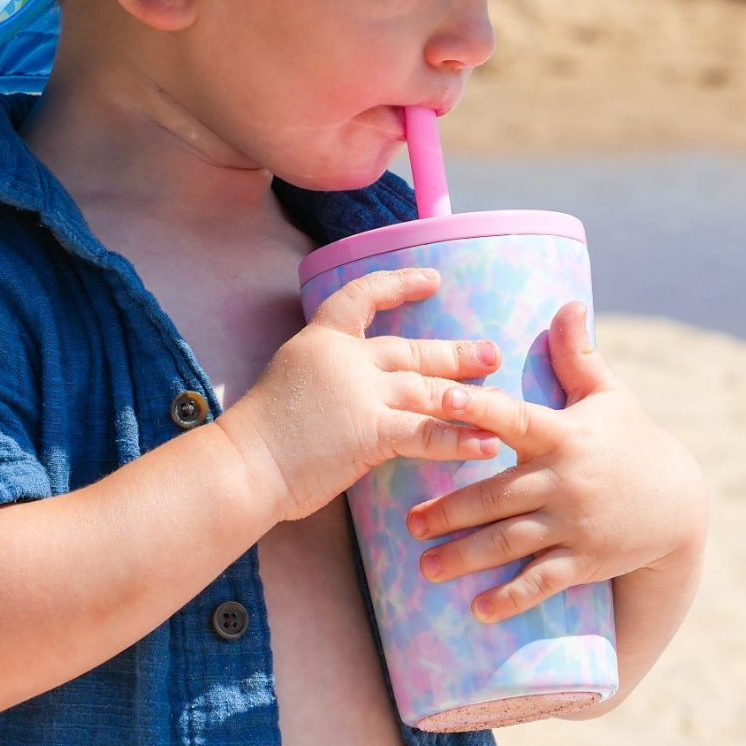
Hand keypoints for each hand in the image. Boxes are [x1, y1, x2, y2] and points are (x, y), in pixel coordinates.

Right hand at [218, 266, 511, 523]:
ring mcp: (360, 391)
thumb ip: (327, 380)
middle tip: (490, 353)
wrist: (243, 465)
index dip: (399, 286)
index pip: (361, 298)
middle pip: (411, 350)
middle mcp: (345, 358)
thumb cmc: (258, 436)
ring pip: (426, 388)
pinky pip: (425, 433)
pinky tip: (487, 445)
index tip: (431, 280)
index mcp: (320, 340)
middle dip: (454, 354)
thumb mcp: (290, 383)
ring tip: (503, 401)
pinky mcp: (370, 429)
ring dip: (468, 395)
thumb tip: (356, 392)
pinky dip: (458, 440)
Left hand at [402, 301, 707, 624]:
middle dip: (451, 510)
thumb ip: (578, 355)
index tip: (441, 397)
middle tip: (409, 521)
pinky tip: (478, 610)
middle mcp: (564, 481)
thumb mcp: (609, 396)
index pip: (513, 417)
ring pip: (510, 542)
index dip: (479, 407)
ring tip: (424, 565)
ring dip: (465, 556)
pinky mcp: (583, 561)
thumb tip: (567, 302)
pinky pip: (542, 583)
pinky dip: (511, 597)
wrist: (680, 506)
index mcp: (562, 434)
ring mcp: (573, 525)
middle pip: (497, 495)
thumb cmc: (632, 440)